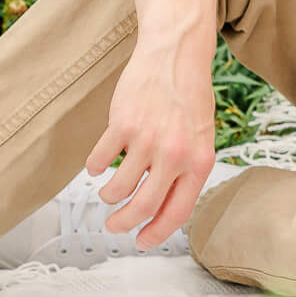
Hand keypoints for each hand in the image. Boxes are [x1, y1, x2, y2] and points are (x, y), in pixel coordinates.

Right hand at [86, 30, 220, 247]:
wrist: (177, 55)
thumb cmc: (189, 98)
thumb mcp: (200, 138)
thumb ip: (186, 171)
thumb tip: (163, 209)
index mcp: (199, 162)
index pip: (176, 212)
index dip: (156, 233)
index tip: (142, 241)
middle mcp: (174, 155)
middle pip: (141, 207)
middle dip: (122, 224)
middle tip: (113, 226)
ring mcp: (147, 140)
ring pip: (116, 189)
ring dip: (108, 195)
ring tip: (108, 191)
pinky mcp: (122, 124)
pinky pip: (99, 160)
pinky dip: (94, 167)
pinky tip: (98, 164)